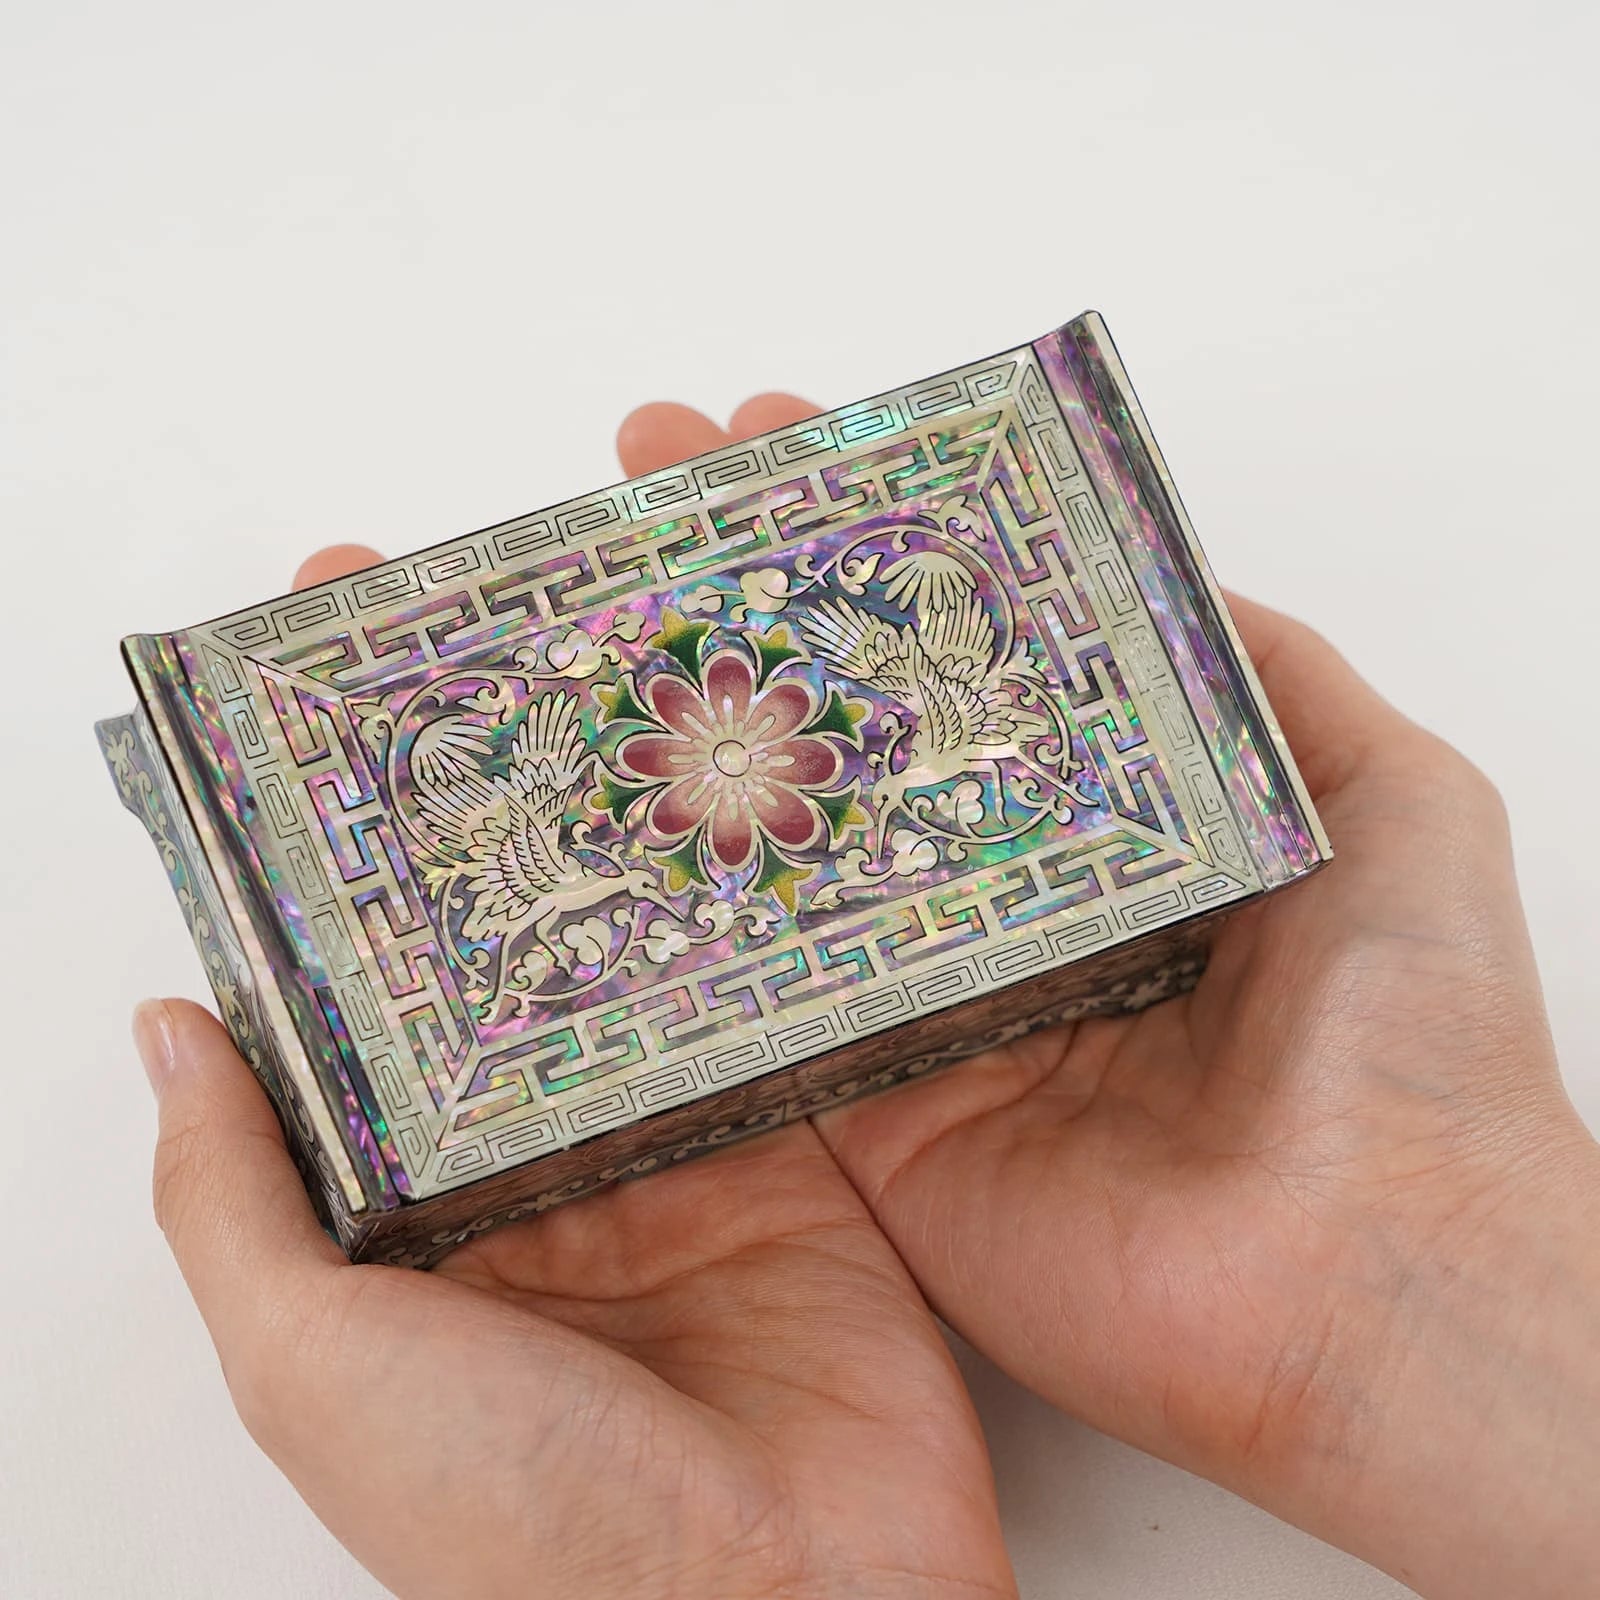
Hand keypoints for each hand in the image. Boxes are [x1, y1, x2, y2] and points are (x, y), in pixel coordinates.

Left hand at [133, 414, 1017, 1599]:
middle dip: (494, 825)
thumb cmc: (523, 1519)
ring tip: (617, 708)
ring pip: (640, 966)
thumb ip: (237, 1201)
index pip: (361, 1010)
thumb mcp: (320, 1365)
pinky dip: (757, 927)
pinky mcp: (791, 1153)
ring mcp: (672, 1153)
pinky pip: (765, 1015)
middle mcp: (539, 1169)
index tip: (331, 736)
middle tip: (488, 669)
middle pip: (508, 961)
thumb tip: (168, 1031)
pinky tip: (748, 817)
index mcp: (413, 1214)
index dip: (341, 874)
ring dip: (628, 854)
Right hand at [623, 395, 1599, 1596]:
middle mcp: (999, 905)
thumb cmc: (1413, 1037)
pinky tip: (594, 805)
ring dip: (687, 741)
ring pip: (782, 857)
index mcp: (1101, 828)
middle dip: (744, 609)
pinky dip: (678, 924)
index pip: (957, 659)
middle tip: (647, 487)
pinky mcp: (868, 1115)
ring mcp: (925, 1008)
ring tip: (591, 619)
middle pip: (848, 736)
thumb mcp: (1386, 793)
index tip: (785, 441)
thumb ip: (1263, 676)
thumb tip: (1163, 568)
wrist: (1374, 1282)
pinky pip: (757, 1014)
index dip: (870, 550)